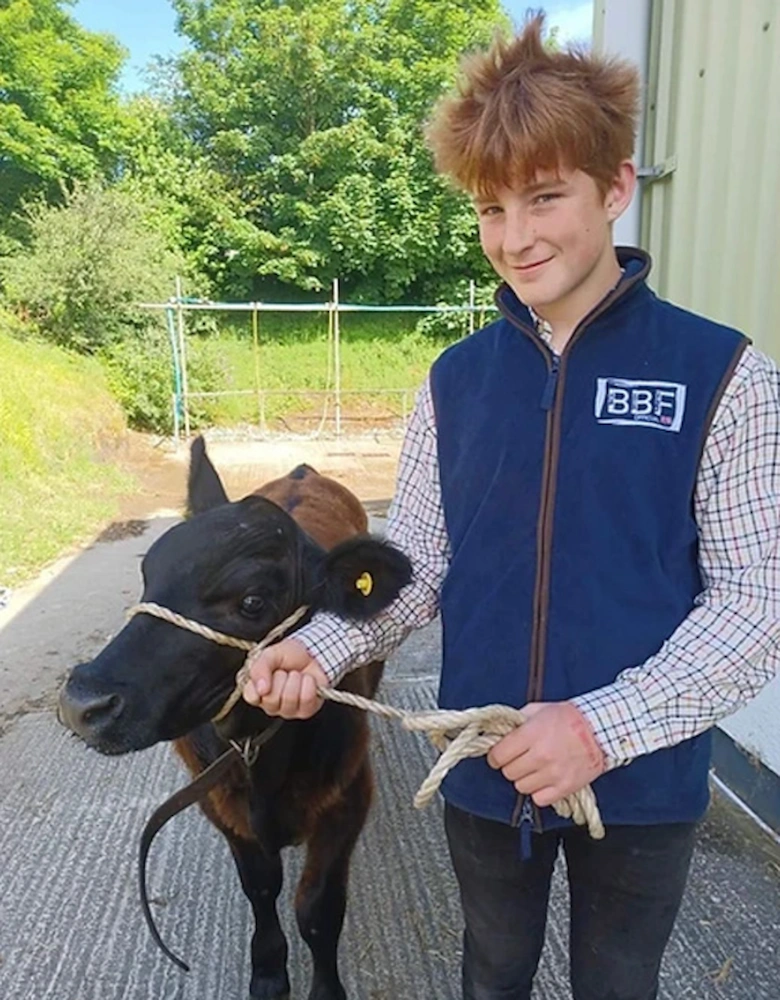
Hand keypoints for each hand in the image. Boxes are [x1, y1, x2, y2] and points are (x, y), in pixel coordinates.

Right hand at [241, 638, 328, 719]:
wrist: (312, 653)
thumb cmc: (288, 655)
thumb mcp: (270, 655)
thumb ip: (259, 668)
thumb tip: (261, 689)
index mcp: (257, 691)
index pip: (252, 696)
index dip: (261, 683)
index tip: (269, 670)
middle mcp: (270, 704)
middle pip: (271, 700)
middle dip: (281, 678)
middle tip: (285, 671)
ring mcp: (288, 710)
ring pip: (289, 699)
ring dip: (296, 679)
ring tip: (296, 674)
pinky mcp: (305, 711)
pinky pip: (306, 700)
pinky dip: (309, 684)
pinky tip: (307, 680)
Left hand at [487, 702, 605, 806]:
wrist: (602, 730)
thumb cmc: (569, 718)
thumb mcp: (539, 710)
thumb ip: (518, 721)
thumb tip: (498, 732)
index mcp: (532, 734)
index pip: (499, 755)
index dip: (495, 755)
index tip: (498, 755)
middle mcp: (541, 756)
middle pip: (508, 772)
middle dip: (510, 765)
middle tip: (519, 759)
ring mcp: (553, 774)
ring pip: (521, 787)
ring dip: (524, 779)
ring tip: (533, 768)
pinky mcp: (565, 788)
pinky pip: (539, 799)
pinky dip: (538, 792)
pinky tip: (544, 780)